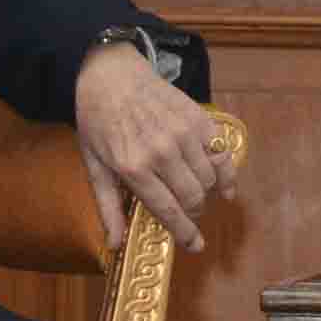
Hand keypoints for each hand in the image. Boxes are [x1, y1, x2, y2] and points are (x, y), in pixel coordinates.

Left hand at [73, 41, 236, 252]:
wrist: (111, 74)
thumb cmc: (98, 121)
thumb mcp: (94, 166)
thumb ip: (108, 207)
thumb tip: (115, 245)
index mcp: (133, 168)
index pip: (169, 210)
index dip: (185, 233)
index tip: (195, 246)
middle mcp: (162, 153)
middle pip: (194, 198)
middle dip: (194, 213)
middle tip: (188, 213)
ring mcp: (184, 134)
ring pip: (210, 179)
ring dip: (207, 193)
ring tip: (197, 193)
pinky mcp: (199, 119)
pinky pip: (223, 154)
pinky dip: (227, 172)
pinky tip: (224, 184)